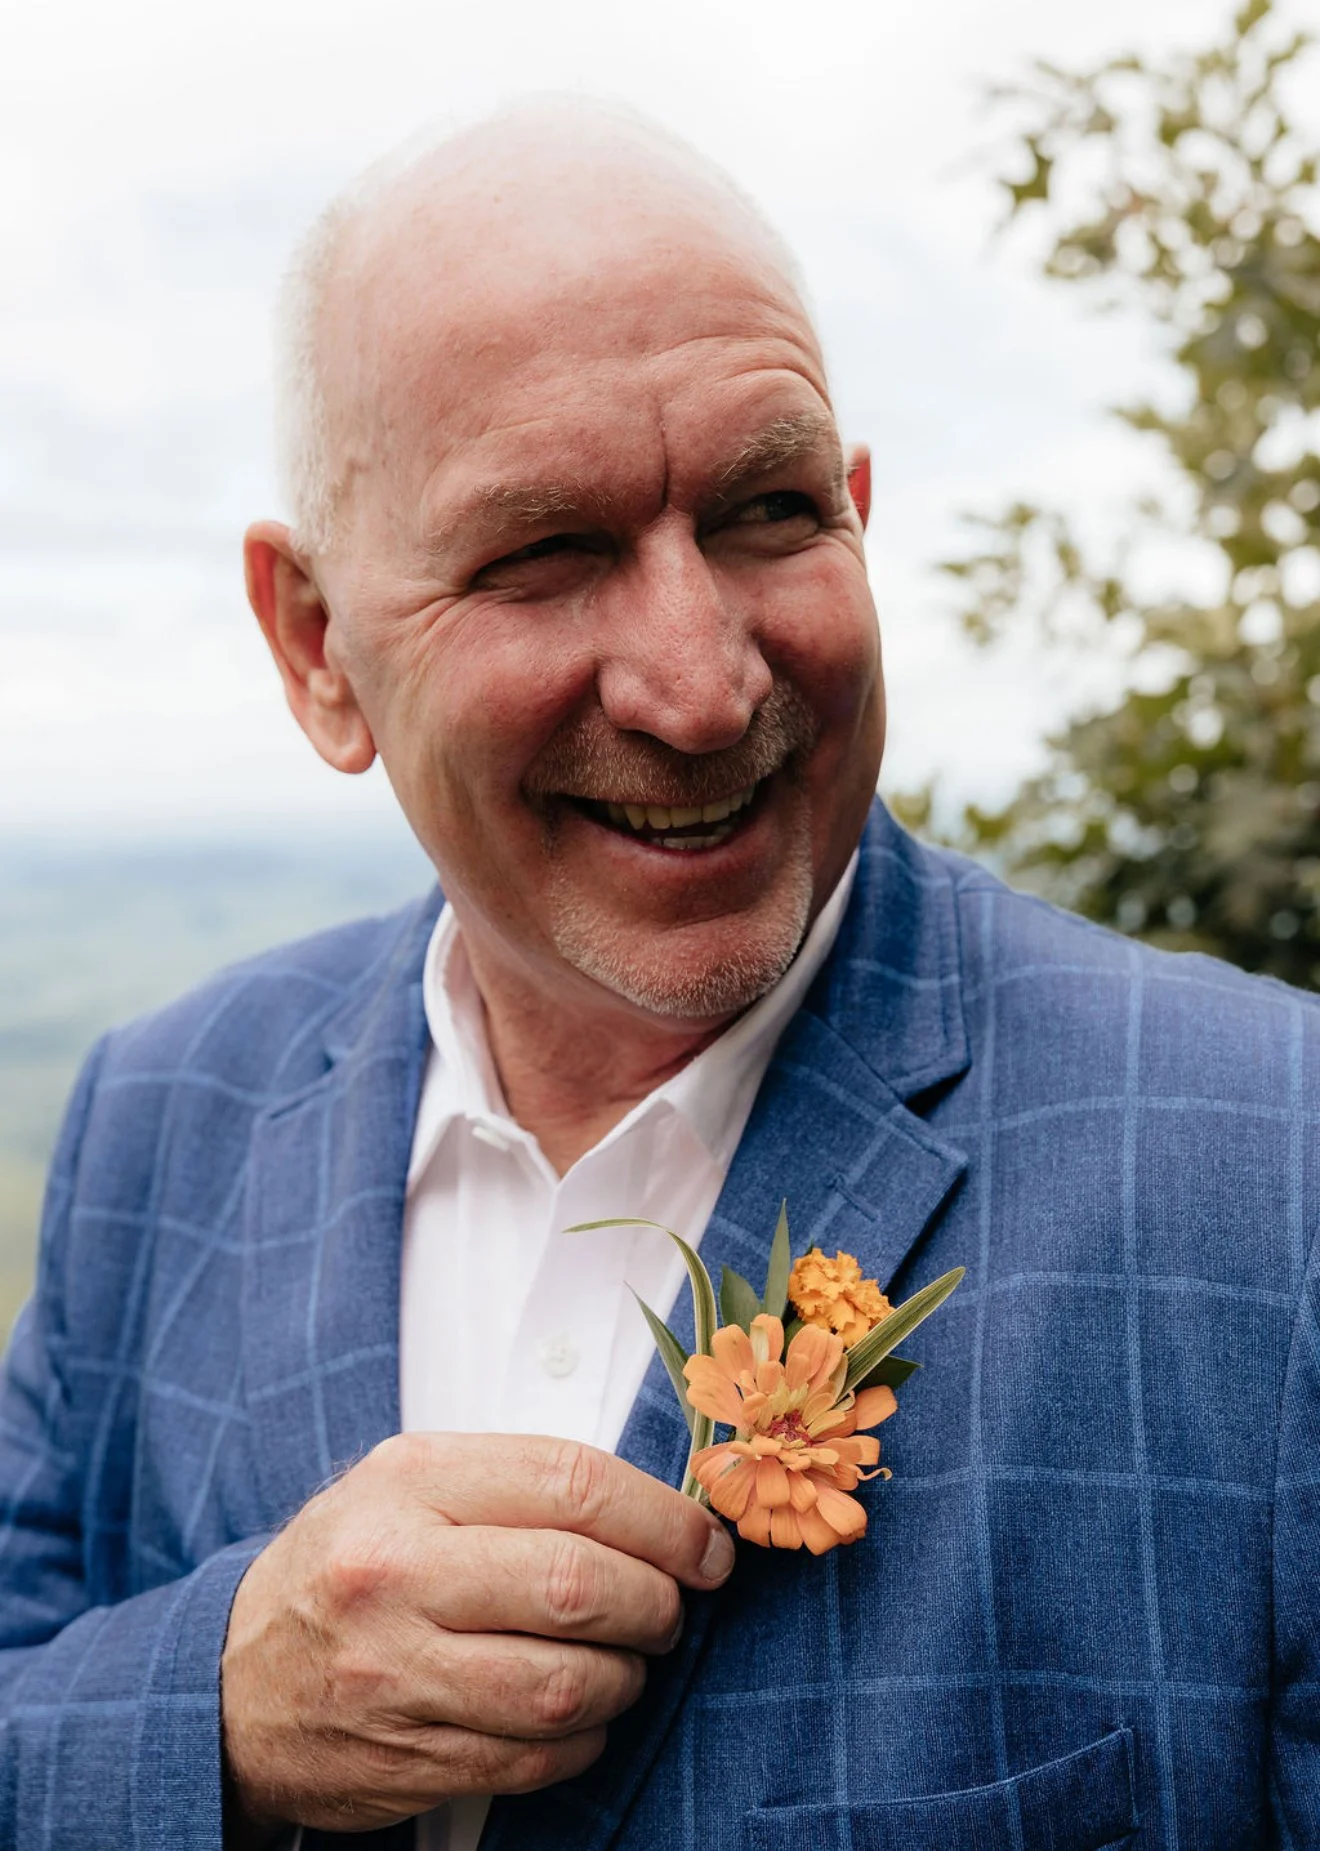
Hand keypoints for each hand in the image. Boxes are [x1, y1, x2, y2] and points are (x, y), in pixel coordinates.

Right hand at [220, 1432, 735, 1836]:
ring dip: (627, 1679)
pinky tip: (581, 1712)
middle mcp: (397, 1573)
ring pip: (566, 1686)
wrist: (233, 1678)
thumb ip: (524, 1481)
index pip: (573, 1484)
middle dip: (656, 1602)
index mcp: (411, 1482)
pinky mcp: (405, 1760)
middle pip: (578, 1586)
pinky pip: (535, 1760)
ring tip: (628, 1660)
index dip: (664, 1519)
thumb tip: (663, 1510)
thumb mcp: (414, 1482)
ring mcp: (396, 1674)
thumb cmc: (351, 1563)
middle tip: (671, 1607)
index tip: (707, 1546)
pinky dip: (583, 1740)